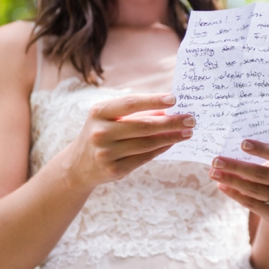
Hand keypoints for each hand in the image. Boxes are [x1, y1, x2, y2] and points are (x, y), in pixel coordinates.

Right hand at [66, 94, 193, 189]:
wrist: (77, 165)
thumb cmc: (102, 133)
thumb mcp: (110, 118)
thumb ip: (136, 113)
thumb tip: (169, 109)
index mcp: (99, 112)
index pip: (130, 103)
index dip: (153, 101)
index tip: (174, 99)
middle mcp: (100, 132)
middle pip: (143, 126)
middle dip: (171, 122)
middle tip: (191, 119)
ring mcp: (106, 153)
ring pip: (147, 143)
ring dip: (171, 137)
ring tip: (188, 132)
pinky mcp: (114, 169)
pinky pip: (144, 157)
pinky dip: (161, 149)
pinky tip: (173, 143)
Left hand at [210, 139, 268, 222]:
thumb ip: (258, 157)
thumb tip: (228, 151)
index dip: (260, 149)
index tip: (242, 144)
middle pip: (259, 173)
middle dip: (235, 166)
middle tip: (216, 161)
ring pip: (253, 189)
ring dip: (231, 181)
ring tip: (214, 173)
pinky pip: (250, 203)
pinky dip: (234, 194)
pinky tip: (221, 186)